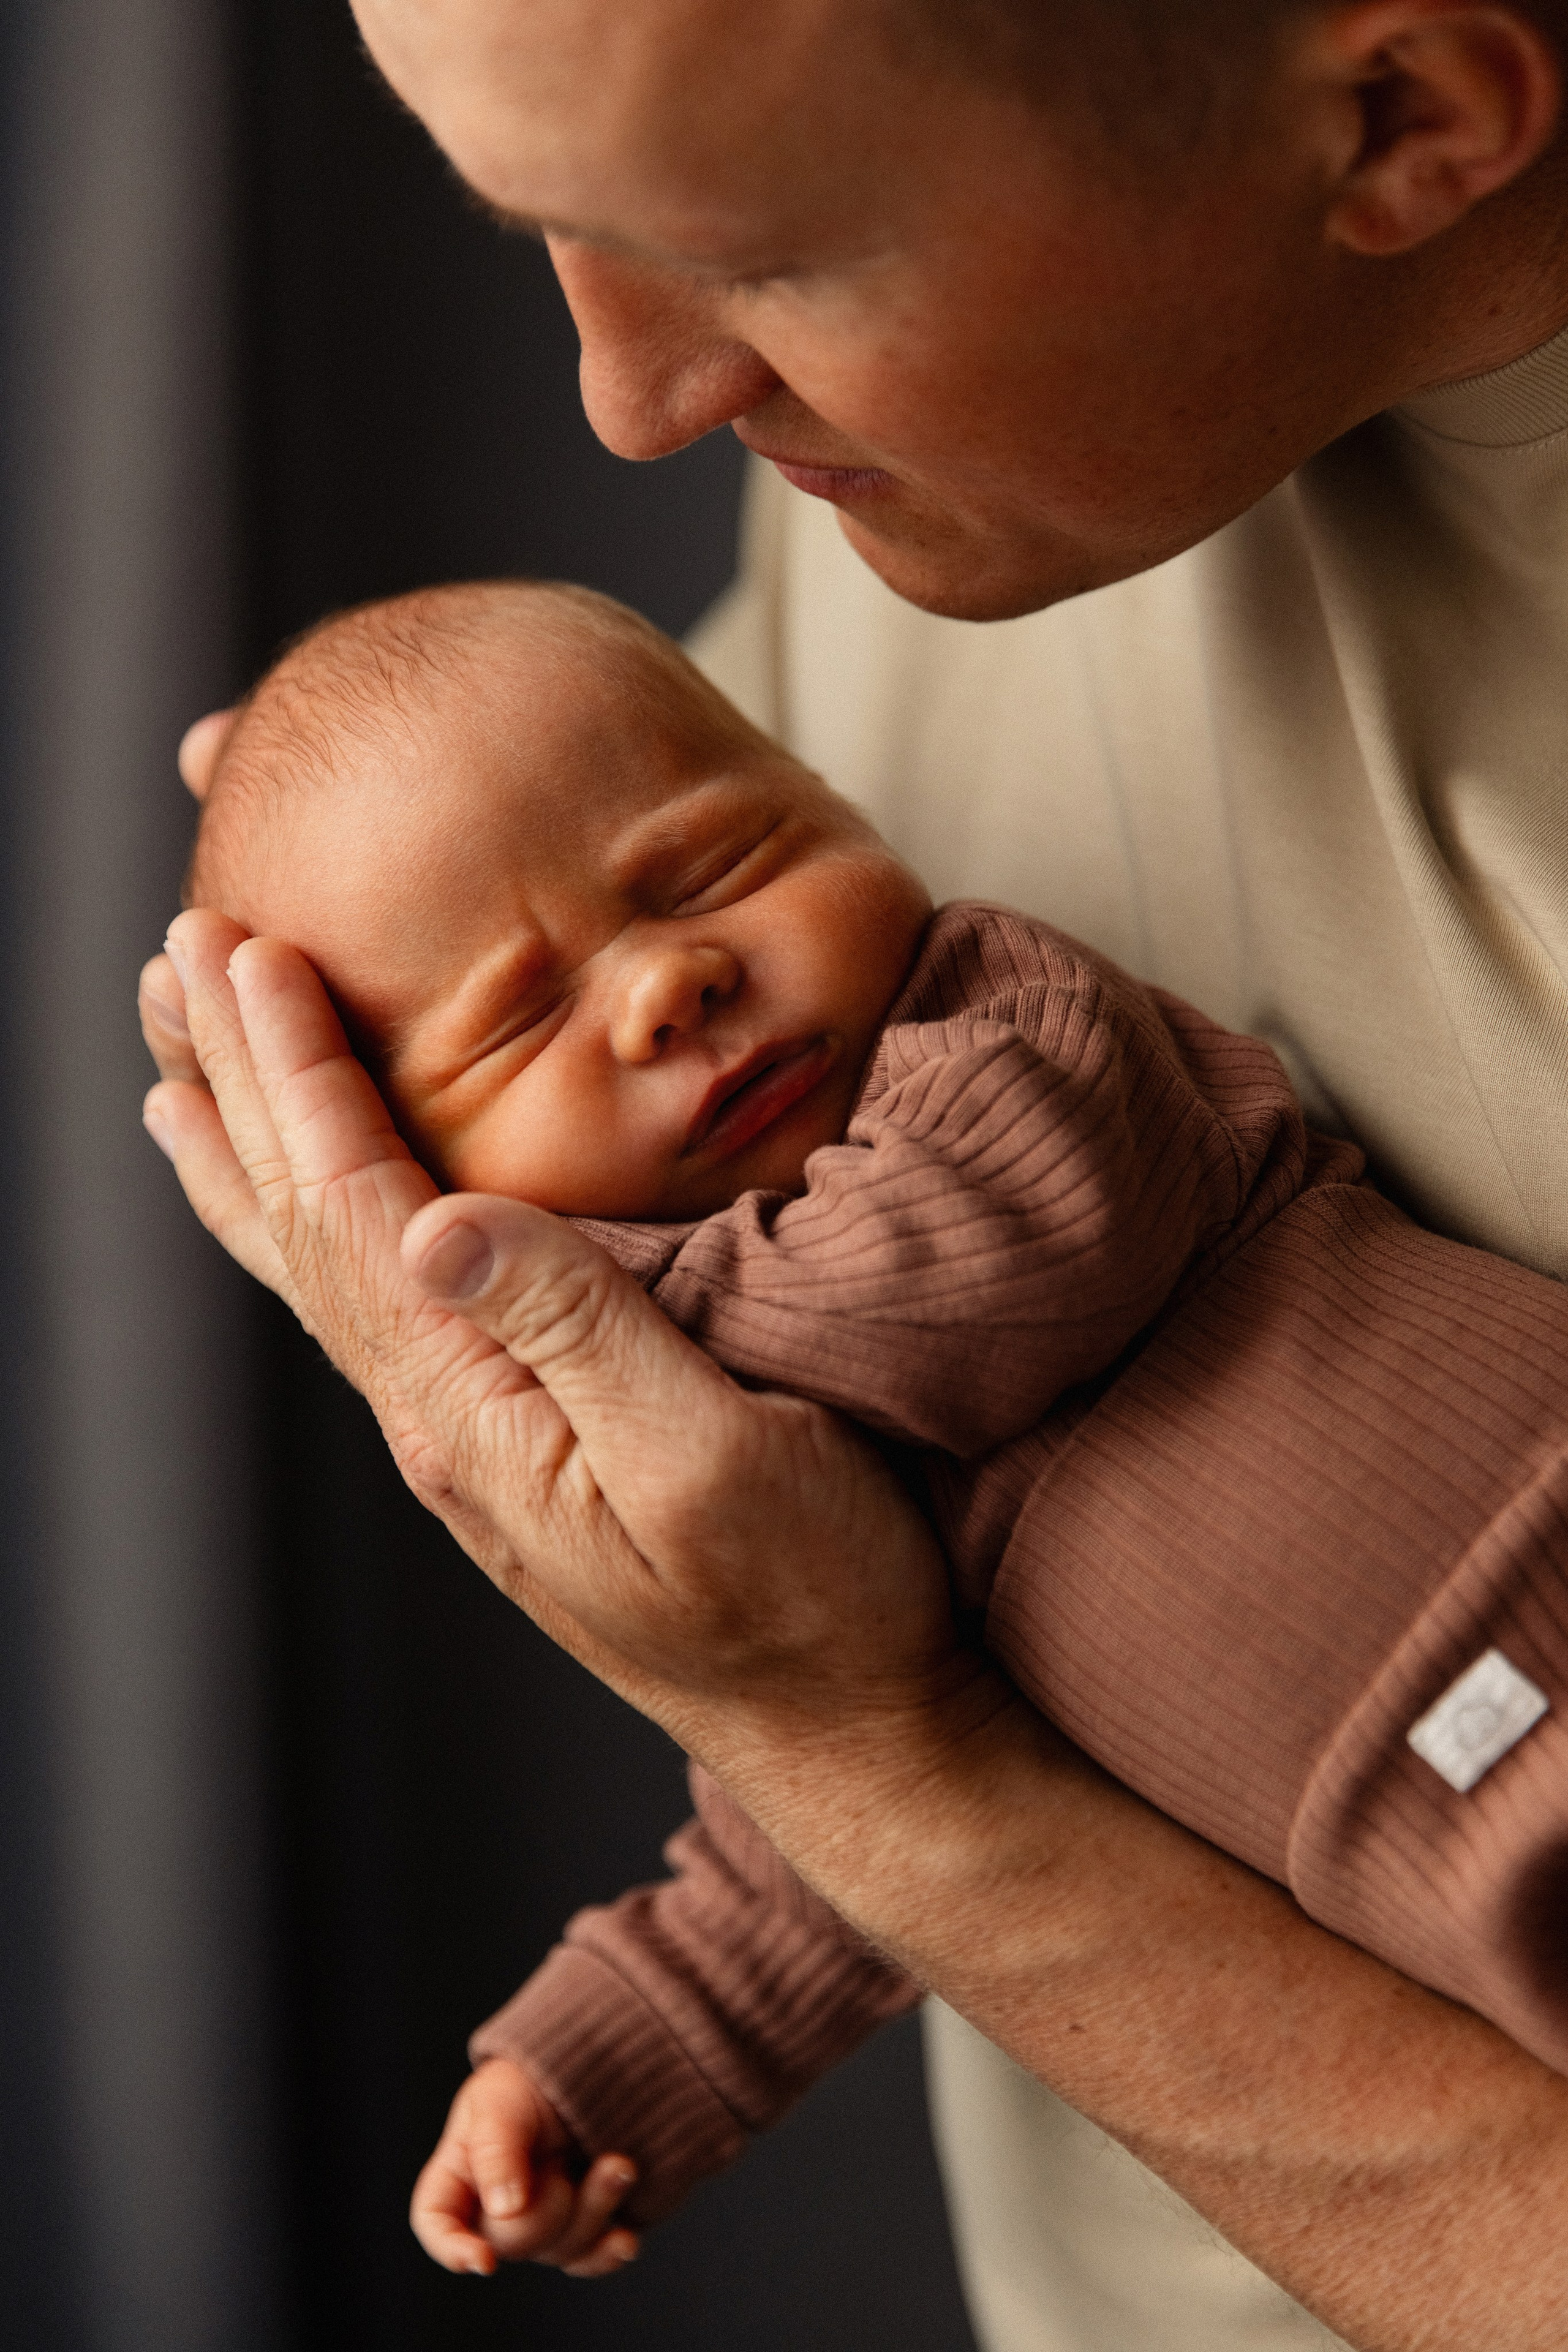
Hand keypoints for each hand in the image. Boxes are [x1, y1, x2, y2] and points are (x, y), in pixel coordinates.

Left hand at [140, 909, 978, 1801]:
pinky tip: (324, 1215)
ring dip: (254, 1161)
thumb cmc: (815, 1600)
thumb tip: (433, 1220)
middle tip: (174, 967)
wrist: (850, 1732)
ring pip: (328, 1275)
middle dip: (240, 1089)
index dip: (299, 1076)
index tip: (244, 956)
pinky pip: (383, 1316)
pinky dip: (326, 1238)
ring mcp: (476, 1444)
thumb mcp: (715, 1458)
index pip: (357, 1210)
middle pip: (307, 1232)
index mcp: (481, 1413)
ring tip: (187, 1075)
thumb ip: (579, 1332)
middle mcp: (448, 1426)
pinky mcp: (520, 1452)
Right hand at [410, 2057, 638, 2278]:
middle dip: (545, 2205)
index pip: (438, 2222)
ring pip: (558, 2250)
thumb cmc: (527, 2082)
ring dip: (593, 2208)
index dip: (453, 2249)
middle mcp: (493, 2210)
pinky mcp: (581, 2229)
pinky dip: (609, 2251)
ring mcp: (540, 2225)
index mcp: (459, 2175)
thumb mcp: (499, 2100)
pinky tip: (625, 2237)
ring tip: (617, 2163)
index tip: (484, 2260)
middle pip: (509, 2243)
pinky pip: (590, 2260)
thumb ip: (496, 2149)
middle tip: (562, 2160)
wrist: (590, 2067)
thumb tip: (506, 2208)